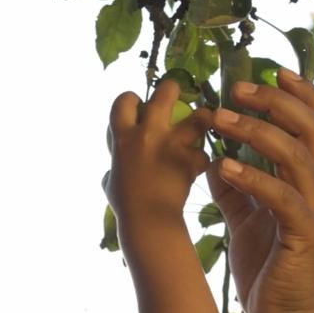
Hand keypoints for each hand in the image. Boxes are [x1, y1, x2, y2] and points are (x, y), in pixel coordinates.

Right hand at [104, 78, 213, 221]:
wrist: (145, 222)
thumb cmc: (124, 205)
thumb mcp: (110, 184)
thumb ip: (113, 172)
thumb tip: (111, 173)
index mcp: (123, 136)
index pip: (123, 100)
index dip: (132, 99)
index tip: (137, 105)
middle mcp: (148, 133)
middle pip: (166, 92)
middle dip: (173, 90)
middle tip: (177, 98)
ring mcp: (171, 146)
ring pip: (199, 117)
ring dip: (203, 119)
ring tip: (202, 125)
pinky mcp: (189, 162)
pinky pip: (203, 154)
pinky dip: (202, 161)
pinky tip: (199, 167)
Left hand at [206, 69, 313, 312]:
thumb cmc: (270, 272)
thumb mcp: (247, 222)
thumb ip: (237, 190)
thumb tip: (214, 157)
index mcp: (310, 184)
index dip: (300, 94)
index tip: (270, 73)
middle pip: (312, 128)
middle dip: (275, 101)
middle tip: (236, 88)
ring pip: (298, 155)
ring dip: (257, 132)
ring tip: (220, 119)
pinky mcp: (306, 237)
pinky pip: (283, 198)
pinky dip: (253, 177)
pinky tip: (223, 166)